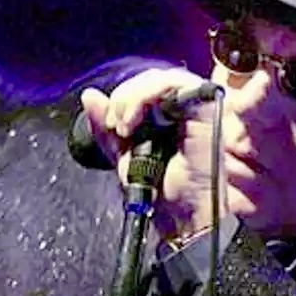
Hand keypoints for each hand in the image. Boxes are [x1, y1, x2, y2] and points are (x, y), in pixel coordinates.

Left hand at [80, 68, 227, 240]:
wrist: (180, 218)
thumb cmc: (159, 192)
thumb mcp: (121, 155)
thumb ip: (105, 127)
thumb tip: (90, 96)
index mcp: (165, 117)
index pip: (143, 86)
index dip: (122, 96)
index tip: (109, 122)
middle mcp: (182, 111)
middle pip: (150, 78)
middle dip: (124, 96)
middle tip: (114, 124)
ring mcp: (195, 110)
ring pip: (163, 77)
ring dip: (134, 95)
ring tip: (124, 125)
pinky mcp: (205, 112)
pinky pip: (180, 84)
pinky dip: (150, 94)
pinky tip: (135, 120)